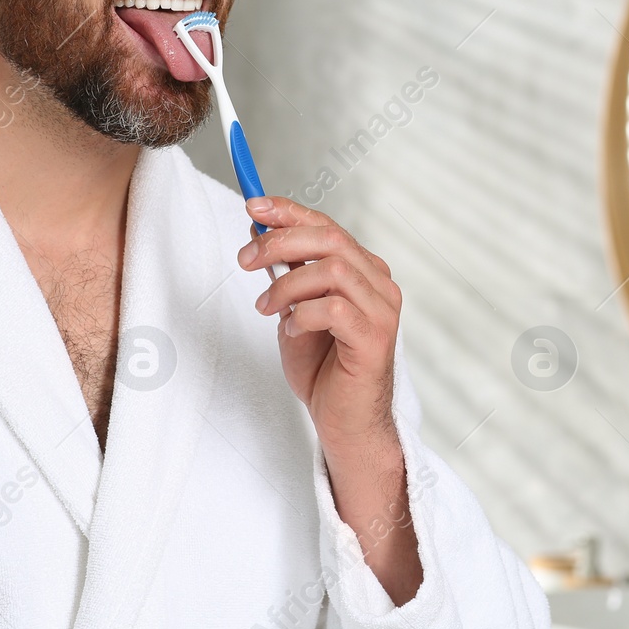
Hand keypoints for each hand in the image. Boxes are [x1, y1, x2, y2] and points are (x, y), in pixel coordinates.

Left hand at [237, 196, 402, 449]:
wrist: (344, 422)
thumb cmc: (323, 369)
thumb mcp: (293, 310)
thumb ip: (284, 272)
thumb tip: (257, 230)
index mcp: (364, 271)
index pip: (327, 226)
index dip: (289, 211)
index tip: (253, 205)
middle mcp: (380, 284)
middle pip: (331, 239)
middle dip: (280, 241)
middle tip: (245, 260)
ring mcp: (383, 311)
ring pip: (333, 270)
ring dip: (288, 284)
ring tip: (266, 308)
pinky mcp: (376, 339)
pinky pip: (335, 309)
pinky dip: (304, 314)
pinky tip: (292, 330)